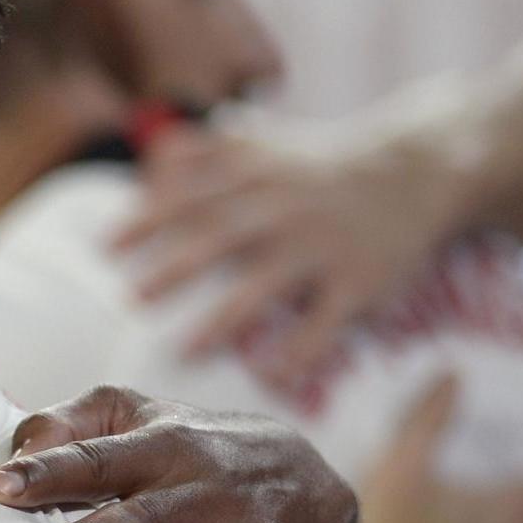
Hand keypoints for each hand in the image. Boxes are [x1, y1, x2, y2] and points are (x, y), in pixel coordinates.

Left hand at [113, 127, 459, 388]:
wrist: (417, 170)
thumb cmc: (315, 167)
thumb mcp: (264, 145)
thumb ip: (205, 152)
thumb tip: (148, 161)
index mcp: (256, 174)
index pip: (193, 193)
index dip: (149, 217)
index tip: (105, 246)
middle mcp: (286, 207)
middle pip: (224, 233)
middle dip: (178, 265)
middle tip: (133, 298)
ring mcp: (325, 245)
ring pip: (270, 282)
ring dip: (226, 317)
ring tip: (185, 350)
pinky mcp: (361, 280)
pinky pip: (328, 320)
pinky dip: (302, 350)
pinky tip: (271, 377)